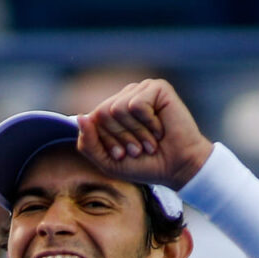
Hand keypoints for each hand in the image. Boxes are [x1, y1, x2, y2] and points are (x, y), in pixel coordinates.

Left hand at [74, 78, 214, 190]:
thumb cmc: (144, 165)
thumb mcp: (108, 162)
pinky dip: (148, 123)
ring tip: (150, 141)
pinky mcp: (157, 88)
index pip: (91, 120)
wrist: (178, 168)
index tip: (122, 155)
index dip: (106, 142)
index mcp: (111, 112)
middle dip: (119, 138)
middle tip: (137, 149)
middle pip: (102, 113)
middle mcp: (124, 97)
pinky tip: (160, 129)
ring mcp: (140, 90)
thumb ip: (88, 144)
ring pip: (117, 109)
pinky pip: (137, 105)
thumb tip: (80, 117)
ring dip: (135, 133)